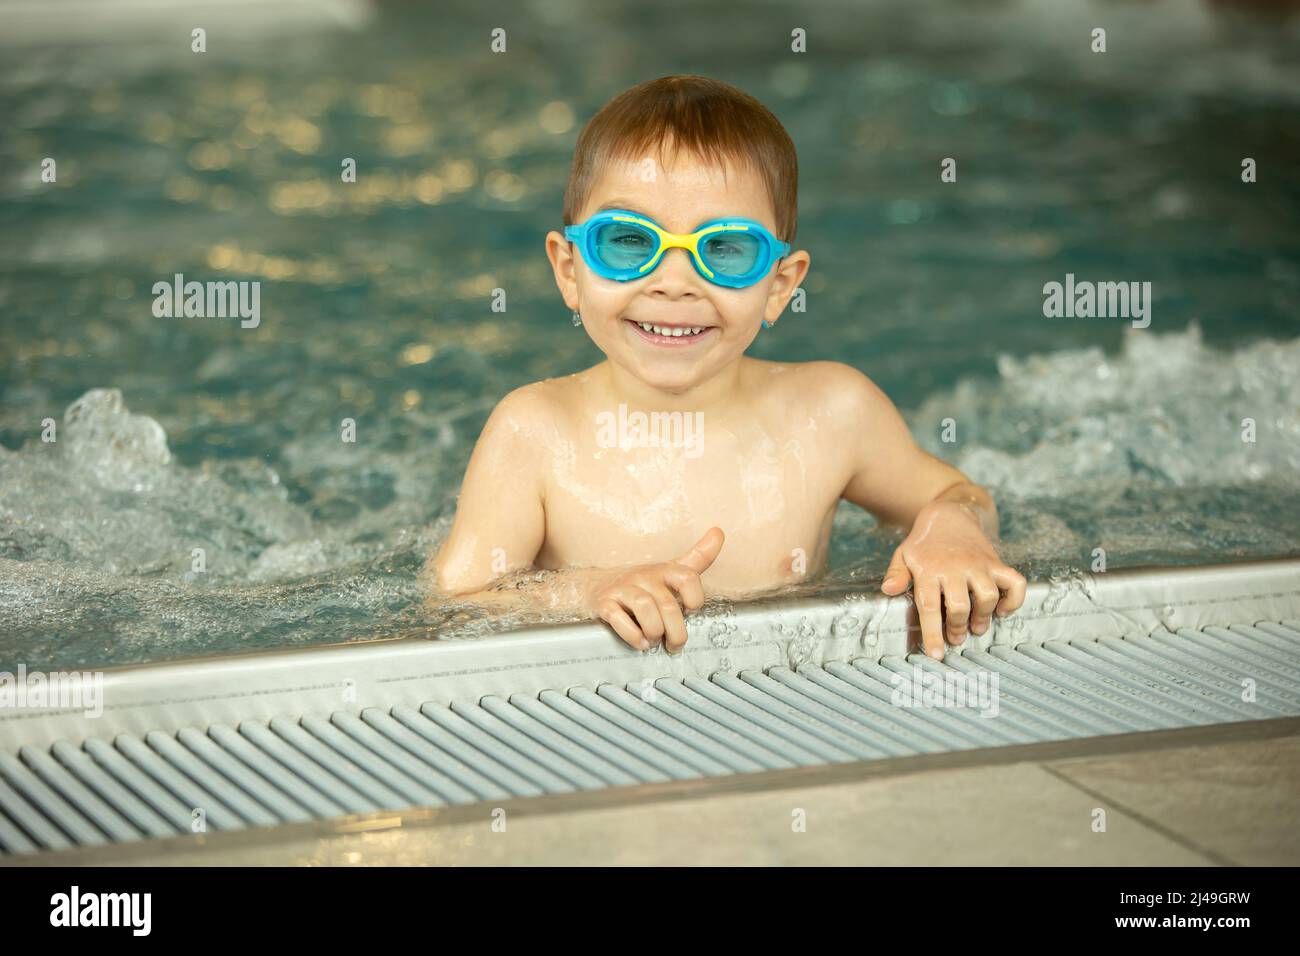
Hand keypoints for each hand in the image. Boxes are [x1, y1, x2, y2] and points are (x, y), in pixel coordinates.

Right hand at [586, 527, 723, 652]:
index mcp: (663, 570)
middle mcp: (643, 576)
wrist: (597, 586)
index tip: (691, 612)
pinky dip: (632, 635)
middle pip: (668, 604)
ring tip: (655, 641)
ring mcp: (622, 589)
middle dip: (676, 631)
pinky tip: (640, 642)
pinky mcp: (604, 603)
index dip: (695, 598)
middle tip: (675, 645)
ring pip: (645, 607)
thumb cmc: (642, 584)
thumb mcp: (671, 570)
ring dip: (654, 632)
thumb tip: (718, 532)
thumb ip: (698, 557)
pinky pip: (618, 618)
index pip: (687, 578)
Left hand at [880, 502, 1025, 658]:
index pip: (930, 607)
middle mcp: (955, 568)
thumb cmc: (923, 544)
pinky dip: (1014, 600)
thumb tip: (888, 590)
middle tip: (955, 637)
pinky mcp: (996, 562)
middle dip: (957, 628)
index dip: (933, 634)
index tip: (936, 655)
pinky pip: (1015, 583)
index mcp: (928, 570)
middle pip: (959, 606)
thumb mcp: (903, 556)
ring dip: (983, 617)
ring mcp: (978, 565)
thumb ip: (896, 574)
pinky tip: (1002, 610)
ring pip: (987, 597)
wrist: (948, 515)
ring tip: (976, 627)